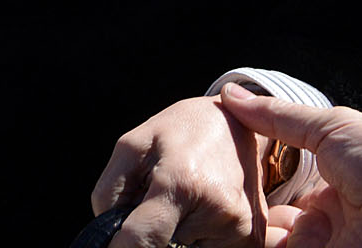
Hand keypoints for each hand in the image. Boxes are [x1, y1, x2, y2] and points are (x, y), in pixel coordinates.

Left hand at [93, 95, 268, 247]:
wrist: (234, 125)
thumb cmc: (178, 132)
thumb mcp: (132, 146)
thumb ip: (110, 191)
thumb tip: (109, 236)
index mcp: (183, 183)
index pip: (143, 239)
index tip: (114, 246)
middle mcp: (218, 212)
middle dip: (151, 234)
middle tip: (156, 204)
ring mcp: (241, 231)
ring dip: (174, 236)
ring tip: (179, 205)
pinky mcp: (253, 241)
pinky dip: (195, 239)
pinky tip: (197, 213)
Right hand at [221, 83, 361, 247]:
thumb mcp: (332, 126)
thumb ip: (279, 116)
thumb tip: (233, 96)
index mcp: (339, 185)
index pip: (287, 184)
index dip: (260, 171)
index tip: (232, 154)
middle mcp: (332, 219)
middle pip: (275, 211)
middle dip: (250, 198)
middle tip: (228, 178)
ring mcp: (325, 243)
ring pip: (271, 234)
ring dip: (254, 221)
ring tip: (238, 202)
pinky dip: (264, 239)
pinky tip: (262, 225)